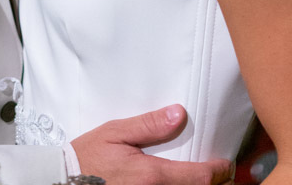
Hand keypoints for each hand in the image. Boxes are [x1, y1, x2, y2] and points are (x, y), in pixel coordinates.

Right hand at [71, 104, 234, 184]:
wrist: (64, 183)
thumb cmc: (88, 157)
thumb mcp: (116, 133)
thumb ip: (149, 125)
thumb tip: (179, 113)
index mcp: (152, 176)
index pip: (200, 177)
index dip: (220, 172)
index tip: (227, 164)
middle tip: (225, 177)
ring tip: (208, 183)